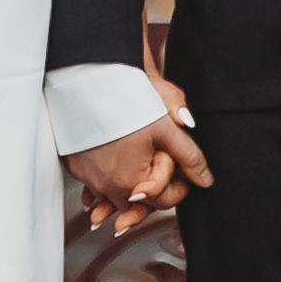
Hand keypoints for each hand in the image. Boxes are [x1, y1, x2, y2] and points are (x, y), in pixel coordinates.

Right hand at [63, 70, 210, 224]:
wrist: (88, 79)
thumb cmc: (125, 100)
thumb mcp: (165, 127)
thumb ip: (189, 156)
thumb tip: (206, 179)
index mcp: (130, 182)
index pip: (162, 201)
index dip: (179, 189)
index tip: (185, 175)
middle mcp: (105, 186)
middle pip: (135, 202)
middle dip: (152, 191)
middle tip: (162, 173)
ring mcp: (87, 177)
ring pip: (112, 193)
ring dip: (126, 187)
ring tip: (136, 176)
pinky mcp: (74, 165)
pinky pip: (94, 181)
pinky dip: (104, 177)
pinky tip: (111, 168)